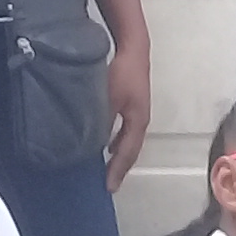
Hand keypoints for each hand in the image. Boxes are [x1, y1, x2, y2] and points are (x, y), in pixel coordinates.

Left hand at [103, 36, 151, 193]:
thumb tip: (94, 140)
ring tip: (108, 169)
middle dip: (121, 167)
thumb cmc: (122, 72)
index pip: (128, 153)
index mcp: (138, 121)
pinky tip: (107, 144)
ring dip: (119, 156)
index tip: (109, 187)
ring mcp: (138, 112)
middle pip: (132, 150)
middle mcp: (141, 120)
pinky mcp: (132, 104)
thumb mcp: (109, 97)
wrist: (134, 48)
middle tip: (110, 184)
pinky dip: (117, 142)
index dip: (118, 171)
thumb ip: (103, 119)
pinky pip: (125, 130)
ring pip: (129, 141)